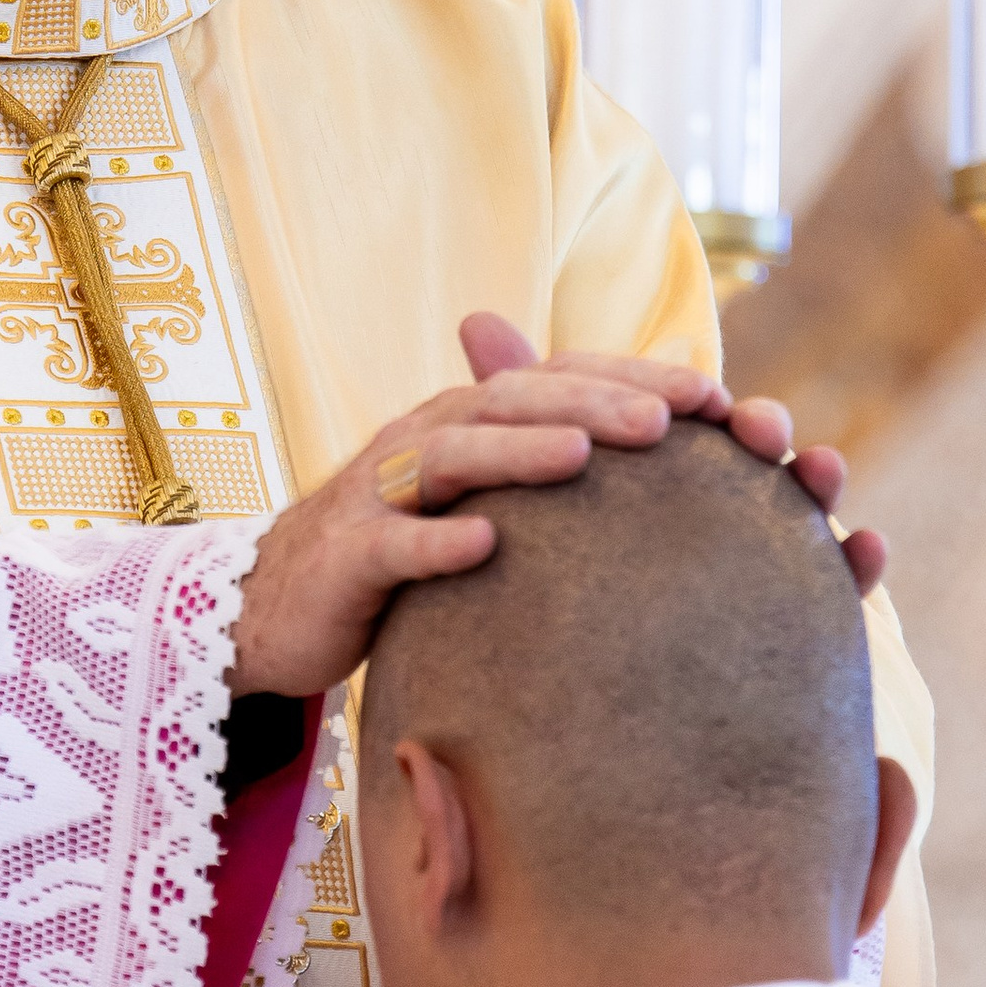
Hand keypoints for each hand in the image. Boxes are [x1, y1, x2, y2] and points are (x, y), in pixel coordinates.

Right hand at [226, 315, 889, 699]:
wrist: (268, 608)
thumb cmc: (394, 556)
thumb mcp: (471, 506)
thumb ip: (544, 477)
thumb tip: (650, 462)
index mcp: (468, 420)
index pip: (560, 379)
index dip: (635, 378)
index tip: (717, 397)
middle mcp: (426, 437)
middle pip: (518, 400)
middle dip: (597, 400)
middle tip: (675, 419)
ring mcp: (381, 493)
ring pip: (457, 453)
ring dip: (522, 451)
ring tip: (588, 456)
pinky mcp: (346, 556)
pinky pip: (394, 545)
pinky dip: (437, 542)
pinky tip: (487, 547)